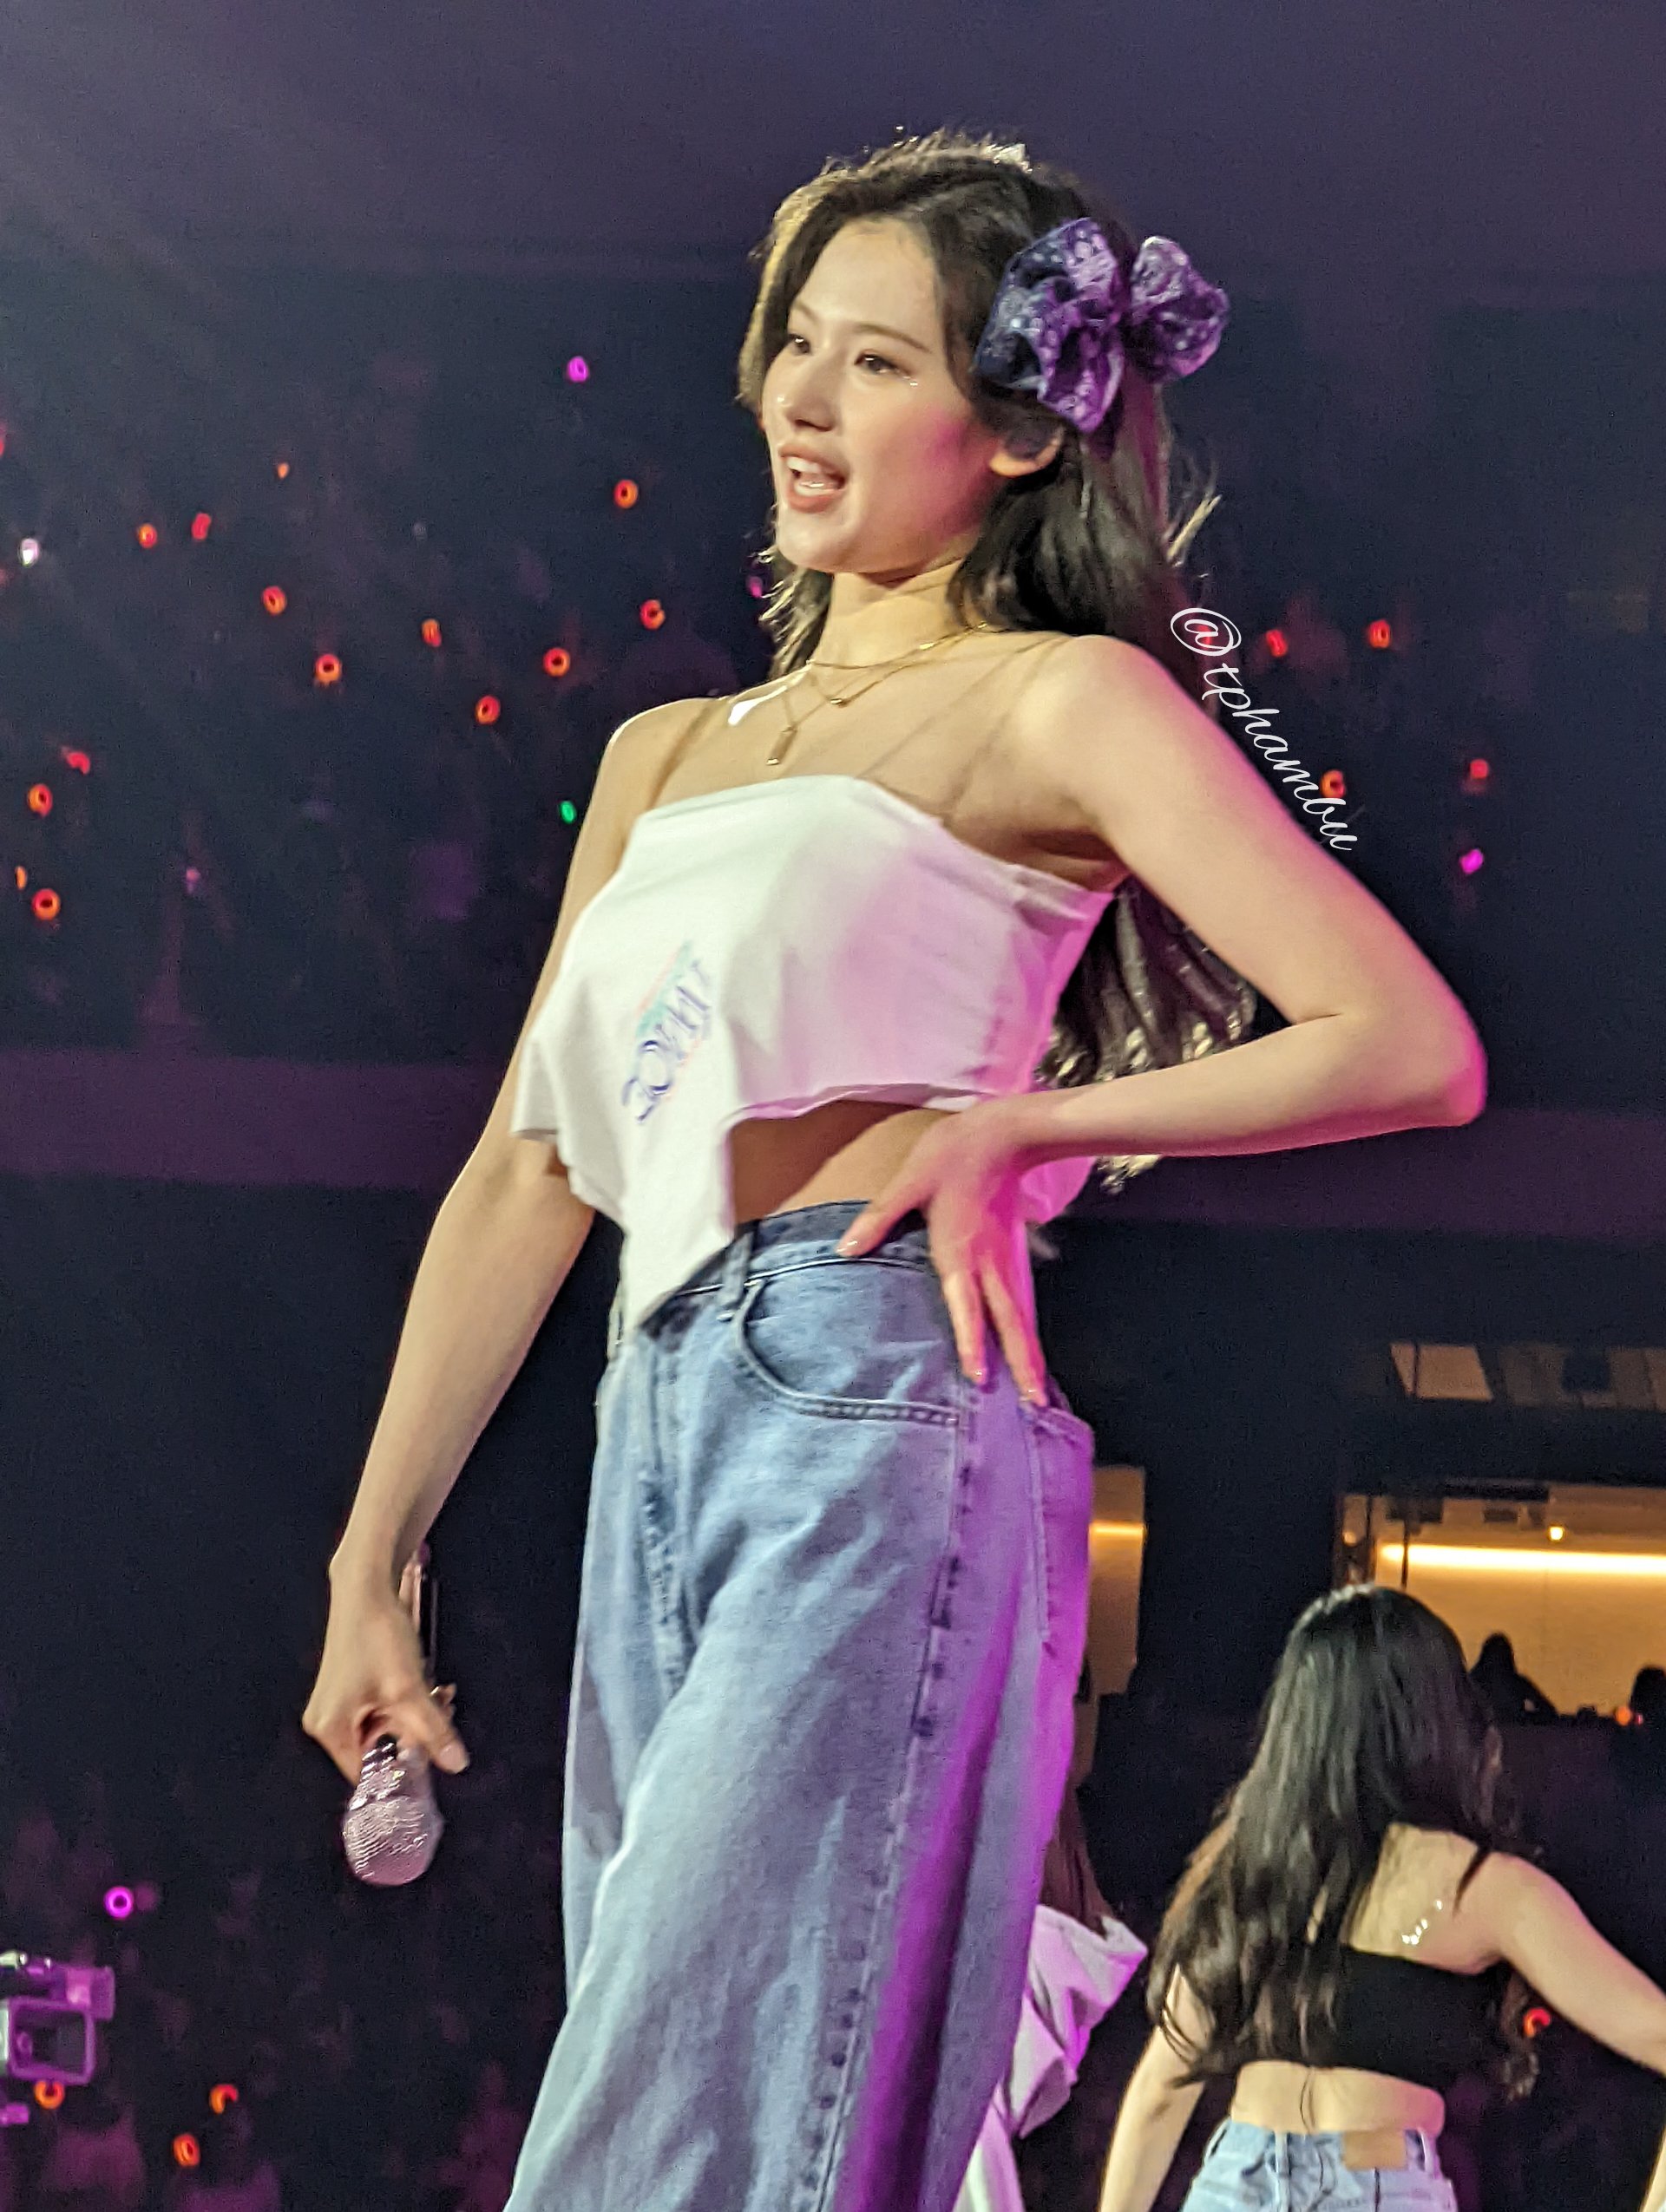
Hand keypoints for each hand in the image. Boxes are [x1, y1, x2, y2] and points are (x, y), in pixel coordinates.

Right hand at [303, 1568, 470, 1784]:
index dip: (401, 1770)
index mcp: (330, 1730)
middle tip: (443, 1709)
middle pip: (378, 1748)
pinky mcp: (349, 1686)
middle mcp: (326, 1722)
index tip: (433, 1760)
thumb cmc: (378, 1637)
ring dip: (415, 1714)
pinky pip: (380, 1707)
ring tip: (440, 1692)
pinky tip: (426, 1682)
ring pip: (384, 1726)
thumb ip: (433, 1731)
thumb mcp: (409, 1689)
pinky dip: (404, 1700)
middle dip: (415, 1733)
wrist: (366, 1587)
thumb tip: (457, 1764)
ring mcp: (337, 1703)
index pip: (367, 1774)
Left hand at [835, 1101, 1046, 1403]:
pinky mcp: (1015, 1255)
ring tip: (1038, 1393)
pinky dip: (1028, 1331)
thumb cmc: (952, 1155)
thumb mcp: (908, 1181)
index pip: (967, 1305)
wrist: (1003, 1133)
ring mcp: (1008, 1261)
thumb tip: (844, 1248)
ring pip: (1022, 1317)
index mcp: (960, 1250)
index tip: (978, 1377)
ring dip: (1030, 1354)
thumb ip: (879, 1217)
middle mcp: (990, 1263)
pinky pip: (1024, 1303)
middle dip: (1022, 1364)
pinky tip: (1028, 1349)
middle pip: (1010, 1323)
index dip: (971, 1341)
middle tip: (1034, 1405)